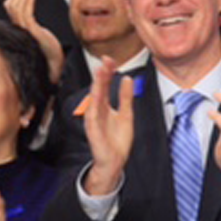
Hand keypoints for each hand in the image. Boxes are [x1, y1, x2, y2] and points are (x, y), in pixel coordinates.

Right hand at [3, 0, 64, 84]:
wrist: (55, 68)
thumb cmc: (50, 53)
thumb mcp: (39, 34)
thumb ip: (32, 25)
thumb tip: (31, 15)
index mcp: (19, 29)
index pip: (10, 9)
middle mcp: (19, 30)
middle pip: (10, 5)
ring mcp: (24, 31)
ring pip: (16, 8)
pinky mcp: (32, 34)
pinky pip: (25, 14)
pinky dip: (28, 2)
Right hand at [80, 56, 134, 194]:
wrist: (115, 160)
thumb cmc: (118, 139)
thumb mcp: (126, 114)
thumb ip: (125, 97)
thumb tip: (127, 78)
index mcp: (104, 105)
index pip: (104, 85)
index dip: (107, 72)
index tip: (111, 59)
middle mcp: (97, 110)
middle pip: (98, 88)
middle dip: (102, 74)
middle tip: (106, 60)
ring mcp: (94, 119)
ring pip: (94, 98)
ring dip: (97, 85)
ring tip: (100, 72)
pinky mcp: (93, 129)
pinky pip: (93, 114)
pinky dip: (94, 103)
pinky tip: (96, 93)